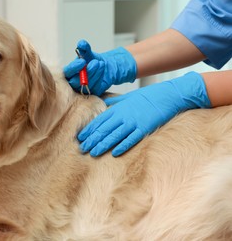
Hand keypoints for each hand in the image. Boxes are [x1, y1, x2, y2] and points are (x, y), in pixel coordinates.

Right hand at [63, 39, 136, 94]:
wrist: (102, 66)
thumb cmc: (91, 59)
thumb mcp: (88, 52)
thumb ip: (84, 48)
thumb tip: (81, 43)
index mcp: (69, 73)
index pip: (66, 73)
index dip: (73, 68)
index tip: (82, 60)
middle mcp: (73, 82)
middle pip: (75, 82)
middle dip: (87, 72)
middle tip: (95, 62)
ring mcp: (82, 89)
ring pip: (86, 85)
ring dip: (95, 73)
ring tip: (101, 63)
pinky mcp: (92, 92)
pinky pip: (95, 88)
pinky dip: (99, 77)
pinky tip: (102, 68)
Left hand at [78, 72, 210, 156]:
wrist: (168, 95)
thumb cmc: (147, 96)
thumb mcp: (128, 97)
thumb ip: (115, 102)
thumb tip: (104, 103)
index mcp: (117, 108)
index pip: (99, 121)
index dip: (89, 130)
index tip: (80, 138)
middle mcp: (123, 115)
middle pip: (104, 129)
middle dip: (92, 140)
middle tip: (82, 149)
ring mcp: (134, 122)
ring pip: (114, 136)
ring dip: (103, 145)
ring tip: (93, 153)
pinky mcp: (144, 128)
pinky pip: (131, 139)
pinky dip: (123, 146)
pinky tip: (114, 153)